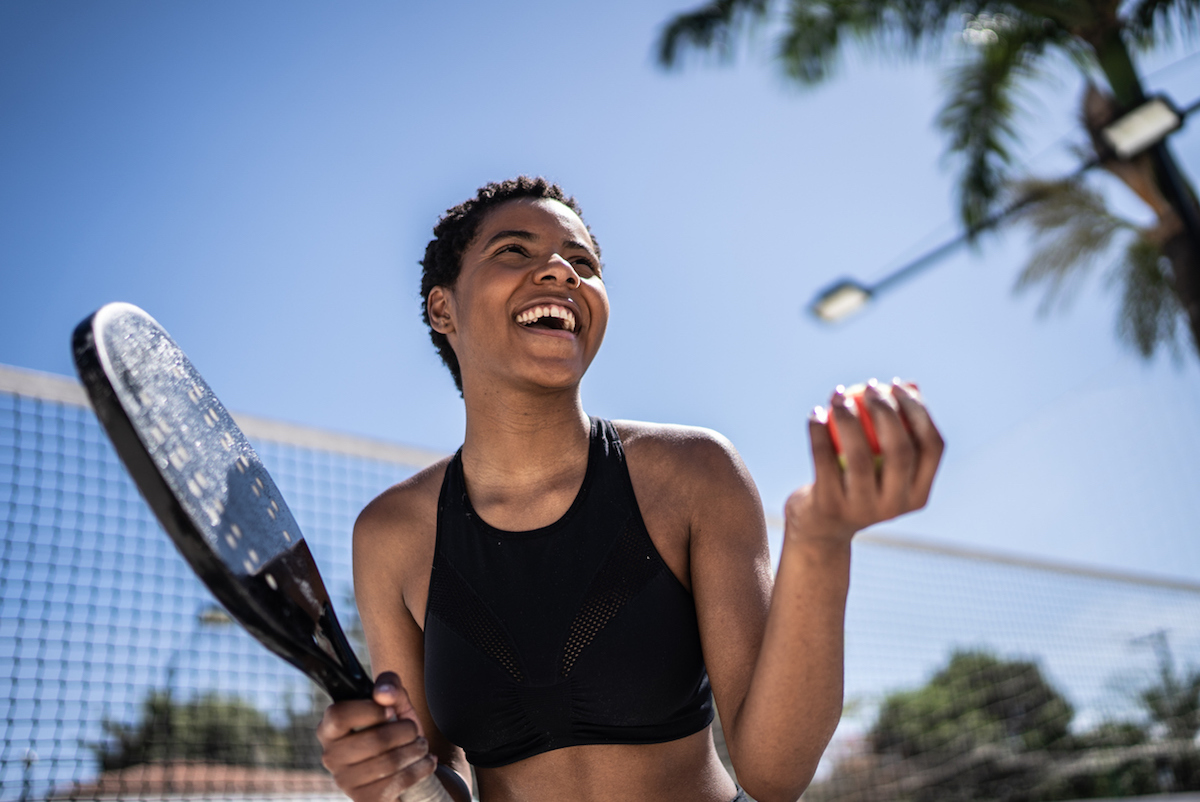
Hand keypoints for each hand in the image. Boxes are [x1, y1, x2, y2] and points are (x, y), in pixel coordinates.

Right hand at [317, 672, 437, 801]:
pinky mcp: (363, 800)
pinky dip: (420, 769)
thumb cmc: (395, 730)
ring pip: (389, 762)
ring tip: (421, 746)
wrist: (406, 765)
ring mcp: (345, 781)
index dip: (371, 710)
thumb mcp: (395, 702)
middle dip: (406, 731)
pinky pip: (396, 783)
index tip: (390, 711)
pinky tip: (424, 762)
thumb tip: (383, 692)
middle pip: (374, 739)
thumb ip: (389, 685)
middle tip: (413, 730)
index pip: (339, 715)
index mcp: (329, 728)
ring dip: (416, 750)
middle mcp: (331, 756)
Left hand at [786, 379, 942, 543]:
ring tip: (838, 395)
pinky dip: (818, 433)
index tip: (897, 386)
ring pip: (860, 457)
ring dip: (849, 418)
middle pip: (900, 451)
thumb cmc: (856, 483)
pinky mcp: (830, 507)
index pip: (932, 448)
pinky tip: (816, 412)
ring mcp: (862, 510)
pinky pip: (824, 461)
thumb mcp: (881, 462)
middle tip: (869, 387)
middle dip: (886, 411)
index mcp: (919, 494)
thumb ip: (897, 428)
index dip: (919, 412)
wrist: (820, 527)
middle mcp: (895, 506)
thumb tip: (908, 384)